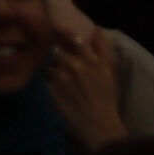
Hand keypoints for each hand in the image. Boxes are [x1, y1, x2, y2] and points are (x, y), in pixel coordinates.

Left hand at [32, 0, 128, 151]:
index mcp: (90, 60)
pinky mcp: (51, 92)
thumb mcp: (108, 72)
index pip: (73, 39)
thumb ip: (102, 48)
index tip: (61, 36)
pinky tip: (55, 89)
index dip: (65, 36)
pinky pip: (45, 80)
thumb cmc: (106, 99)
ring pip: (49, 65)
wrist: (99, 127)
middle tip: (59, 62)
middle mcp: (74, 66)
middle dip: (57, 55)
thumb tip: (96, 27)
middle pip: (56, 51)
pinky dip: (48, 82)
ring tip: (59, 79)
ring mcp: (61, 79)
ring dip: (51, 69)